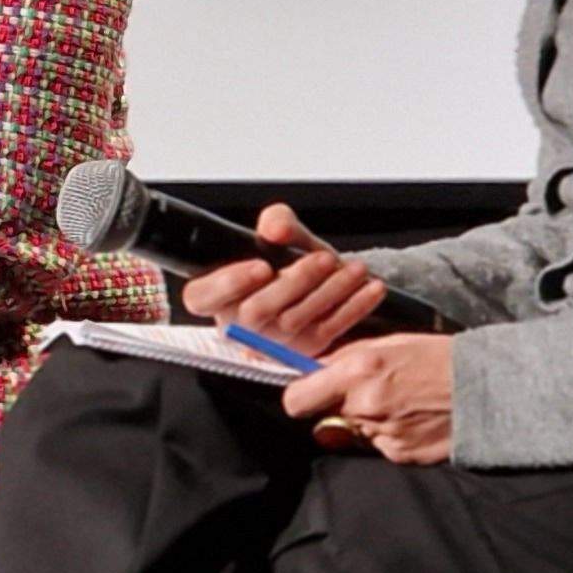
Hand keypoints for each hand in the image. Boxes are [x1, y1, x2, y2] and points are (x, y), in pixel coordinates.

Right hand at [182, 202, 387, 359]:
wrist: (327, 280)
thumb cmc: (294, 260)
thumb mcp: (285, 234)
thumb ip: (278, 222)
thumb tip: (274, 228)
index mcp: (219, 295)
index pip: (202, 297)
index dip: (227, 284)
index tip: (261, 266)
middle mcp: (239, 324)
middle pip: (255, 311)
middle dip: (294, 282)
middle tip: (323, 259)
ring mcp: (271, 342)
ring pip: (294, 322)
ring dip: (330, 292)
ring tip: (355, 268)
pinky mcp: (304, 350)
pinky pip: (327, 332)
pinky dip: (353, 307)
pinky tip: (370, 287)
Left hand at [282, 334, 455, 465]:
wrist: (488, 387)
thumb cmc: (439, 358)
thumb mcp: (390, 343)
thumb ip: (346, 359)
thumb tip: (313, 371)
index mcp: (357, 370)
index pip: (295, 399)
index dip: (299, 397)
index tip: (308, 392)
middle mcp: (364, 405)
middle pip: (321, 419)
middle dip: (331, 409)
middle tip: (357, 397)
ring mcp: (381, 434)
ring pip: (351, 433)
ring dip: (363, 422)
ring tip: (398, 404)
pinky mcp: (399, 454)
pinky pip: (378, 446)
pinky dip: (389, 435)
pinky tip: (412, 419)